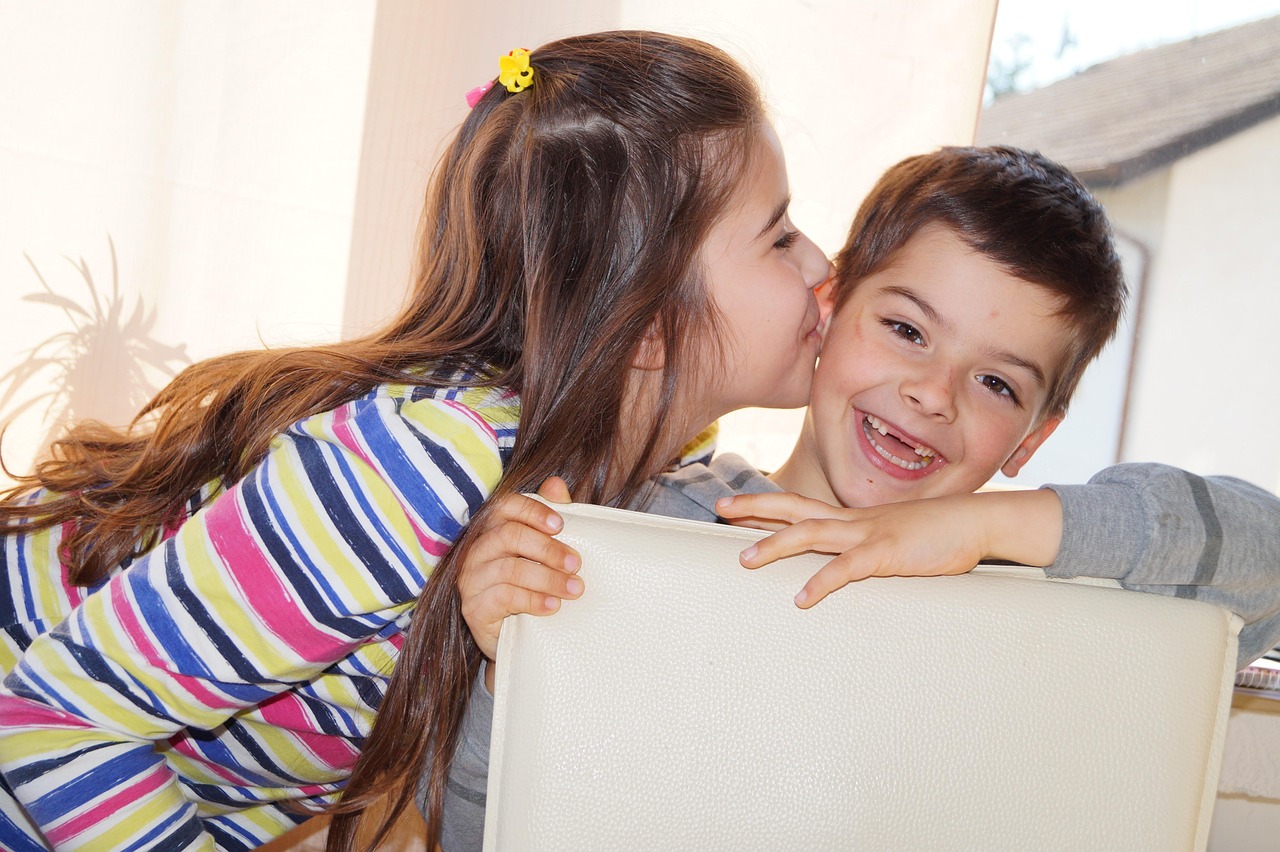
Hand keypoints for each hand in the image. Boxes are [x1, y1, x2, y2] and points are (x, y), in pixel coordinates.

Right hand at [459, 477, 579, 660]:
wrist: (516, 637)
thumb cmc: (530, 585)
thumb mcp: (543, 552)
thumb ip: (550, 518)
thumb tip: (557, 485)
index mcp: (491, 529)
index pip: (504, 506)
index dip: (532, 511)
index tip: (560, 525)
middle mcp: (475, 550)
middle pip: (509, 536)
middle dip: (548, 549)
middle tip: (576, 564)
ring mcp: (470, 580)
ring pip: (509, 569)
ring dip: (548, 578)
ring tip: (574, 588)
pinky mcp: (473, 608)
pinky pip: (504, 598)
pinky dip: (533, 600)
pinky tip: (553, 606)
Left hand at [717, 491, 991, 607]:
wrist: (977, 522)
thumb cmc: (938, 533)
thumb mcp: (894, 537)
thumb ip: (867, 547)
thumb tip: (849, 562)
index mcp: (852, 518)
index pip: (799, 506)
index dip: (764, 505)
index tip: (733, 507)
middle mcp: (853, 520)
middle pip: (793, 507)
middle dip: (754, 507)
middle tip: (719, 507)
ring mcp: (868, 533)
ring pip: (810, 534)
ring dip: (774, 545)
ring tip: (745, 559)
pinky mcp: (886, 554)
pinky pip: (846, 568)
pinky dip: (822, 582)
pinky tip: (802, 598)